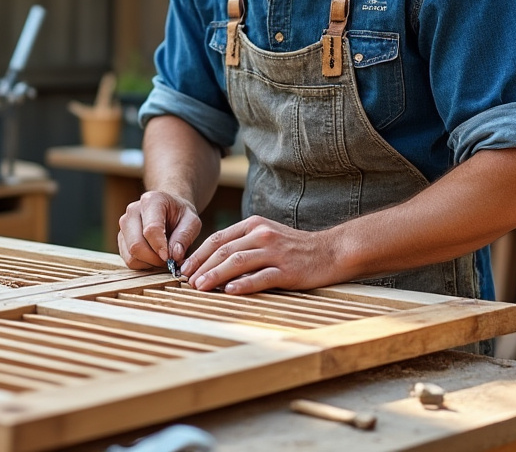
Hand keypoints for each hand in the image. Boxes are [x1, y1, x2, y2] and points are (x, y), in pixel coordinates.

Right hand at [117, 191, 201, 269]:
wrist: (170, 210)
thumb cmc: (181, 215)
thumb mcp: (192, 222)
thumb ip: (185, 237)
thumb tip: (175, 256)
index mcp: (151, 201)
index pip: (151, 229)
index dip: (160, 247)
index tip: (171, 258)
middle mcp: (132, 211)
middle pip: (136, 245)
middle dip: (155, 259)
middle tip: (170, 261)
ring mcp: (124, 225)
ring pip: (131, 255)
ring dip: (150, 263)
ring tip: (164, 257)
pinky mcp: (121, 239)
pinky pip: (129, 260)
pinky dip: (143, 264)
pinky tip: (154, 257)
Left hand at [181, 216, 339, 293]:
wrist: (331, 251)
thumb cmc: (294, 247)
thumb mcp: (266, 236)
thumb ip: (242, 243)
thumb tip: (212, 262)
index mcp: (253, 225)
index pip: (218, 239)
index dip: (199, 254)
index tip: (184, 269)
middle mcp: (262, 235)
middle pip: (224, 250)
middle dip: (202, 266)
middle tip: (188, 282)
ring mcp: (274, 252)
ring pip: (238, 262)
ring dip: (215, 275)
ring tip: (201, 287)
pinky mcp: (287, 270)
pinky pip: (261, 277)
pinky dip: (244, 284)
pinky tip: (230, 291)